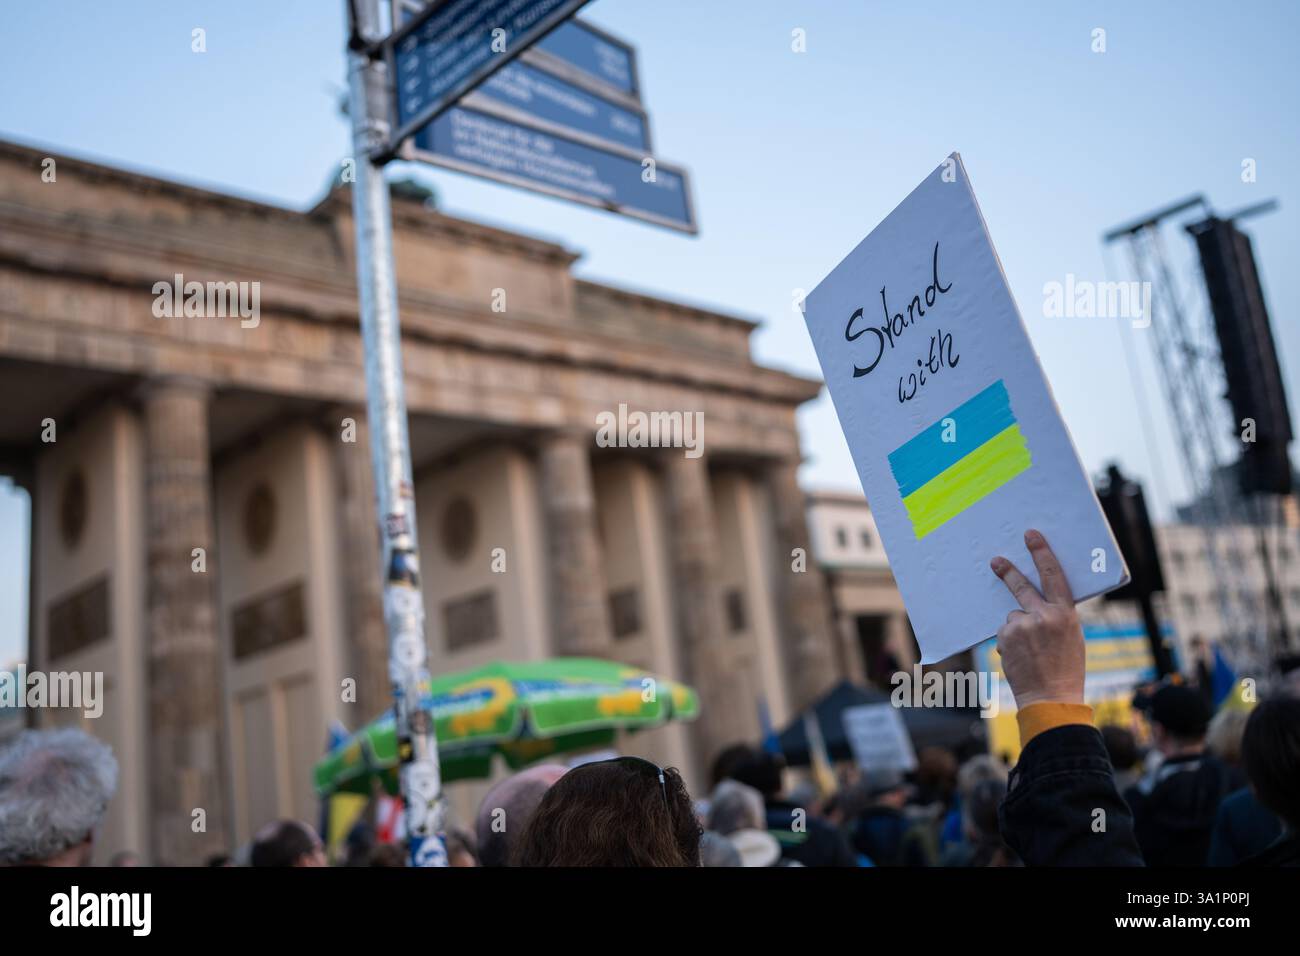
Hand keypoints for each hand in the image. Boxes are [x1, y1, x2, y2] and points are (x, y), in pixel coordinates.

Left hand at [990, 529, 1084, 708]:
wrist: (1051, 698)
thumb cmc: (1066, 668)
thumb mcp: (1071, 637)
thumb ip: (1056, 617)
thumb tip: (1035, 605)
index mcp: (1065, 614)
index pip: (1053, 576)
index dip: (1042, 553)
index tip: (1031, 536)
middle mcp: (1043, 616)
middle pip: (1021, 587)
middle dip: (1007, 572)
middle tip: (995, 560)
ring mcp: (1022, 626)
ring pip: (1013, 618)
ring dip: (1018, 631)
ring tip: (1031, 653)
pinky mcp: (1006, 637)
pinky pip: (1005, 633)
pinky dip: (1010, 643)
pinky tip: (1022, 658)